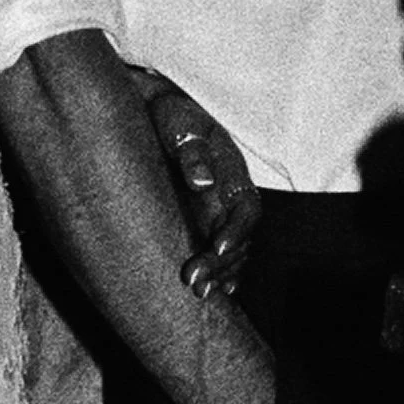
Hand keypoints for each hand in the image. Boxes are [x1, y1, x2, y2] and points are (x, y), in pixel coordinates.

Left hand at [131, 68, 260, 297]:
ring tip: (198, 292)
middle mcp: (231, 196)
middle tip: (195, 283)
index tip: (217, 248)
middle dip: (222, 263)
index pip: (246, 208)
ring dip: (219, 274)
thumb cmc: (170, 116)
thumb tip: (202, 181)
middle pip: (240, 238)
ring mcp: (218, 210)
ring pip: (232, 251)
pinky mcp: (202, 221)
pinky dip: (220, 273)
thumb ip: (192, 152)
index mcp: (232, 172)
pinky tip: (212, 291)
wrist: (156, 111)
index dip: (237, 231)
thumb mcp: (181, 126)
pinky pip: (220, 252)